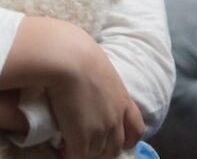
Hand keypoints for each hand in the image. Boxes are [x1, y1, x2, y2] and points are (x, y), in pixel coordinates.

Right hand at [45, 25, 144, 158]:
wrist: (66, 57)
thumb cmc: (76, 49)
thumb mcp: (95, 61)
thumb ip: (97, 75)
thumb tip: (84, 71)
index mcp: (122, 98)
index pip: (135, 128)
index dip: (127, 136)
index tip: (116, 136)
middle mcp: (115, 118)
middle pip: (116, 147)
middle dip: (103, 148)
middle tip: (86, 141)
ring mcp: (101, 131)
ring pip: (97, 154)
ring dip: (86, 151)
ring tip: (70, 142)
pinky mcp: (82, 140)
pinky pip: (77, 157)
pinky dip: (69, 154)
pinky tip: (61, 146)